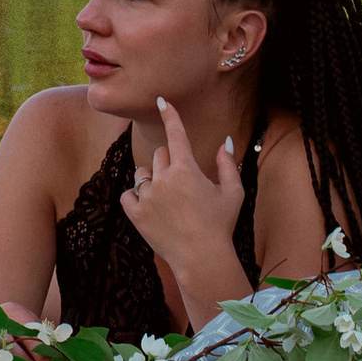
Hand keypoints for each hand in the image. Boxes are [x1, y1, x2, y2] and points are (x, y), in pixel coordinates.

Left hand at [119, 96, 246, 293]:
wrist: (202, 259)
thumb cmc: (221, 226)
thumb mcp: (233, 193)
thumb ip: (227, 164)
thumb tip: (224, 142)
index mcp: (187, 170)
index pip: (176, 134)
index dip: (170, 115)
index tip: (162, 101)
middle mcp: (164, 178)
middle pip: (159, 155)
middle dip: (169, 164)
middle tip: (182, 185)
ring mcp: (148, 196)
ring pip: (142, 173)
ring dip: (152, 179)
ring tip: (167, 200)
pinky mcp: (136, 214)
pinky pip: (128, 195)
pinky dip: (136, 198)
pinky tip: (150, 208)